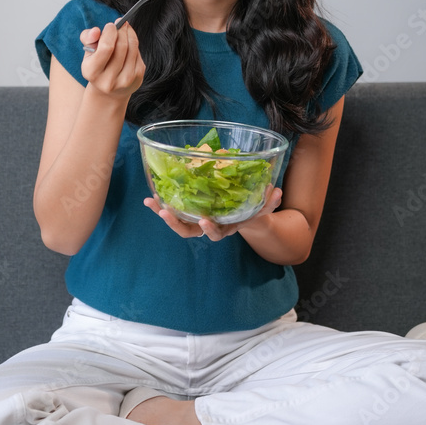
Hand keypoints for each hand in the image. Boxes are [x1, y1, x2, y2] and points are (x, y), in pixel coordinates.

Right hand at [80, 22, 144, 100]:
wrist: (109, 90)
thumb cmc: (97, 65)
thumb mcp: (88, 52)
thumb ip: (88, 38)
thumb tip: (96, 31)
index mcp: (91, 72)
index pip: (105, 48)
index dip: (110, 33)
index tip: (111, 25)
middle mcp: (108, 80)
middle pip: (121, 46)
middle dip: (121, 30)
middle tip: (120, 23)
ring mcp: (125, 81)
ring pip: (132, 48)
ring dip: (130, 34)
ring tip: (125, 29)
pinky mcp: (137, 78)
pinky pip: (138, 54)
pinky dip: (134, 45)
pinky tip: (129, 43)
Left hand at [143, 185, 282, 241]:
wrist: (241, 215)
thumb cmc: (250, 211)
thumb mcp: (261, 207)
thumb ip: (268, 202)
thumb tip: (276, 191)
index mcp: (225, 227)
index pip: (217, 233)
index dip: (210, 230)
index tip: (205, 221)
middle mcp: (208, 227)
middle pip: (190, 232)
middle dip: (176, 224)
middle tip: (165, 213)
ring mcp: (197, 221)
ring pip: (178, 223)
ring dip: (164, 213)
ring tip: (153, 203)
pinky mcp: (188, 212)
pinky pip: (172, 210)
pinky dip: (160, 205)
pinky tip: (150, 197)